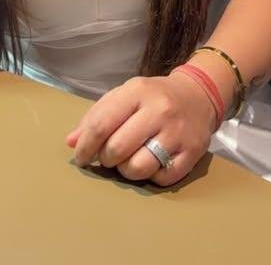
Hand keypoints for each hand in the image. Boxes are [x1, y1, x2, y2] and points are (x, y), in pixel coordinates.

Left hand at [65, 72, 218, 186]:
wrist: (198, 95)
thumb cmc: (153, 96)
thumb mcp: (124, 95)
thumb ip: (96, 116)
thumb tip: (72, 142)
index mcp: (137, 91)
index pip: (102, 124)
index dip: (85, 146)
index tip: (81, 158)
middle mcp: (159, 110)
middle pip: (117, 149)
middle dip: (105, 159)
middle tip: (108, 157)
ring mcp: (177, 132)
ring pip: (138, 168)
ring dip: (126, 171)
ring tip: (128, 161)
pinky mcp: (193, 153)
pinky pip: (161, 178)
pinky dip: (151, 177)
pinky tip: (151, 163)